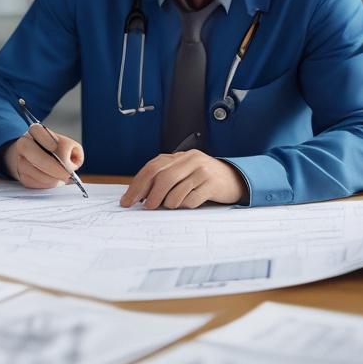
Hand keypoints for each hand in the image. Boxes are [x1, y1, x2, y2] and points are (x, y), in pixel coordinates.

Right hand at [4, 124, 83, 189]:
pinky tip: (53, 181)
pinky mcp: (20, 174)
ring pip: (30, 169)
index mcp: (36, 131)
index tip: (58, 150)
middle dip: (50, 165)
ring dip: (50, 178)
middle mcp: (24, 143)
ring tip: (62, 179)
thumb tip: (71, 165)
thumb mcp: (68, 145)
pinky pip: (31, 181)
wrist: (39, 160)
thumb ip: (73, 151)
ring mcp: (19, 159)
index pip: (37, 130)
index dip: (47, 140)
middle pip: (29, 150)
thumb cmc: (56, 152)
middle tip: (66, 174)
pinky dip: (45, 184)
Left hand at [120, 150, 247, 208]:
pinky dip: (185, 205)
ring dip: (168, 203)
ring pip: (175, 190)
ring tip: (170, 206)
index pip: (152, 168)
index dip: (137, 185)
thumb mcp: (183, 172)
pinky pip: (192, 199)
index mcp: (179, 156)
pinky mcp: (212, 184)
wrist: (235, 178)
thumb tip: (140, 195)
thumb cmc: (203, 178)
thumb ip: (164, 178)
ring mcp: (202, 171)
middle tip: (146, 207)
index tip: (127, 200)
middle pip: (162, 177)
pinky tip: (188, 204)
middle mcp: (190, 160)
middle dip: (150, 195)